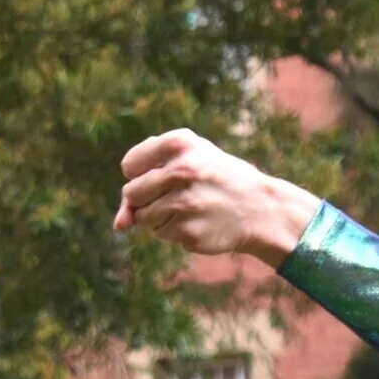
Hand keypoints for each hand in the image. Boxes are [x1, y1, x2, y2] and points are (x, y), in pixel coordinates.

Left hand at [113, 128, 321, 263]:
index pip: (129, 166)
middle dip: (147, 198)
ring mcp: (186, 204)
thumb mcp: (186, 160)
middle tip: (177, 194)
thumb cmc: (214, 179)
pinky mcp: (190, 232)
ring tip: (190, 207)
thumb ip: (143, 180)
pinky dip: (174, 231)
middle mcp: (182, 171)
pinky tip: (199, 222)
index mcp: (179, 144)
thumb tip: (119, 225)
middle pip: (131, 194)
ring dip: (160, 216)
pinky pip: (162, 234)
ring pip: (143, 218)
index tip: (167, 175)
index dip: (143, 174)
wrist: (259, 208)